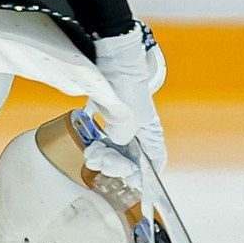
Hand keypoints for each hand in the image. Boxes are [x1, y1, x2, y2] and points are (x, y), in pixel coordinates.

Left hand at [90, 24, 167, 172]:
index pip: (154, 162)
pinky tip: (88, 144)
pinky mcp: (107, 114)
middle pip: (128, 159)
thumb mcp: (127, 121)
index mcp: (150, 134)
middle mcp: (138, 131)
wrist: (114, 61)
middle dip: (113, 164)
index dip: (144, 176)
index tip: (131, 181)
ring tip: (91, 152)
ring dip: (101, 154)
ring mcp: (122, 123)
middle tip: (99, 159)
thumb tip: (113, 145)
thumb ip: (120, 140)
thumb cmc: (127, 89)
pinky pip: (100, 135)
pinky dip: (94, 141)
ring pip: (112, 149)